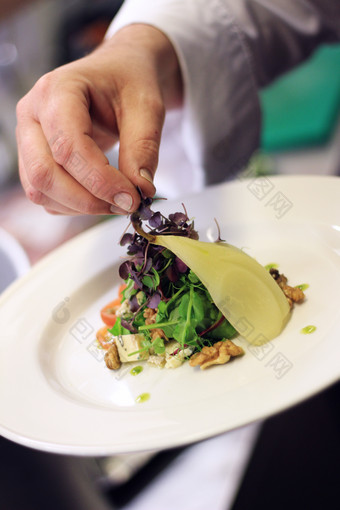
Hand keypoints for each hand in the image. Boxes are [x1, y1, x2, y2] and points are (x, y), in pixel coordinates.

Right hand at [16, 24, 181, 214]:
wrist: (118, 73)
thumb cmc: (130, 82)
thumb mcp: (147, 108)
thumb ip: (144, 149)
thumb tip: (140, 192)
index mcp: (57, 90)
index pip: (68, 147)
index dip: (100, 180)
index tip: (132, 198)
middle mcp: (32, 114)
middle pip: (44, 173)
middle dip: (88, 200)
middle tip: (126, 205)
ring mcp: (28, 138)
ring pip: (40, 190)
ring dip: (81, 206)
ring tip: (118, 201)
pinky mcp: (34, 159)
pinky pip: (45, 196)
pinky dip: (74, 206)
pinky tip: (102, 197)